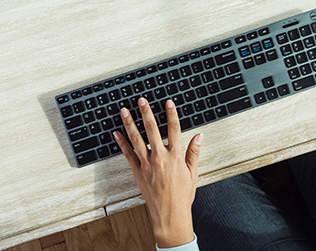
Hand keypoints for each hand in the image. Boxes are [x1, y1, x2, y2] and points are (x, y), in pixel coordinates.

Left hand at [114, 98, 202, 247]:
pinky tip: (117, 133)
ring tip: (124, 111)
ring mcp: (147, 164)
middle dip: (147, 113)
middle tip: (141, 101)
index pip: (174, 129)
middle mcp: (160, 158)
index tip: (168, 103)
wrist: (169, 215)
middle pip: (152, 129)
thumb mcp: (193, 173)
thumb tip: (199, 136)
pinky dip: (122, 143)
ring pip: (137, 139)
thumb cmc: (182, 196)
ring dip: (130, 123)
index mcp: (175, 156)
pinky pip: (128, 154)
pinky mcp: (138, 172)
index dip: (171, 114)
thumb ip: (194, 152)